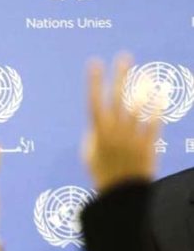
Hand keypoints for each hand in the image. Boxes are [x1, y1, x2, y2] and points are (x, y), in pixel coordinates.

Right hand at [84, 55, 158, 191]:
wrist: (121, 193)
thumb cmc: (102, 172)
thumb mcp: (89, 154)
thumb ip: (92, 134)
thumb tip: (96, 119)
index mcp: (97, 133)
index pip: (94, 101)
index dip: (94, 81)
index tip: (94, 63)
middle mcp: (114, 132)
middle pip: (117, 99)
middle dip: (120, 76)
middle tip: (124, 57)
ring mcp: (131, 138)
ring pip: (136, 108)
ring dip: (140, 89)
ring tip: (144, 74)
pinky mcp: (147, 144)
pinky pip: (153, 123)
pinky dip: (157, 108)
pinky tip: (161, 94)